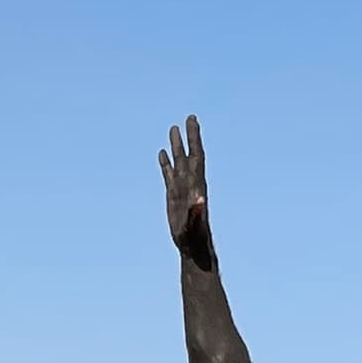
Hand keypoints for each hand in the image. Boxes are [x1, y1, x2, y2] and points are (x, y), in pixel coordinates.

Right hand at [159, 115, 216, 267]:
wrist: (192, 245)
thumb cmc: (195, 236)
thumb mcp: (195, 224)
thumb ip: (196, 211)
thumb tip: (199, 201)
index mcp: (197, 185)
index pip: (196, 156)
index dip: (195, 138)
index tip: (193, 122)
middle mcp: (190, 183)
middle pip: (189, 154)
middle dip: (189, 137)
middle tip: (190, 117)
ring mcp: (181, 188)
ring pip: (178, 162)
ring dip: (176, 146)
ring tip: (173, 129)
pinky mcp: (173, 195)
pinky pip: (169, 175)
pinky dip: (166, 163)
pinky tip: (162, 153)